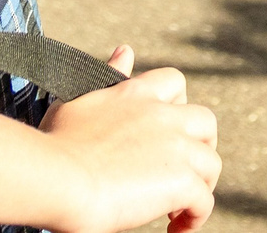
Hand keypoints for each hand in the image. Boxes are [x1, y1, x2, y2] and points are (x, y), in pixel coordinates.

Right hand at [40, 47, 218, 232]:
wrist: (57, 176)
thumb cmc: (55, 143)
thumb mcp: (80, 99)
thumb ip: (109, 76)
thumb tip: (126, 51)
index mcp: (136, 93)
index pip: (173, 83)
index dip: (175, 108)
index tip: (165, 132)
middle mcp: (162, 114)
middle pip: (205, 122)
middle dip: (199, 146)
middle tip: (179, 171)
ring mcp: (175, 146)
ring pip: (211, 163)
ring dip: (200, 185)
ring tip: (176, 208)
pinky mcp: (181, 179)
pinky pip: (204, 200)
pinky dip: (195, 217)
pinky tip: (176, 228)